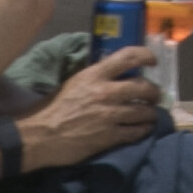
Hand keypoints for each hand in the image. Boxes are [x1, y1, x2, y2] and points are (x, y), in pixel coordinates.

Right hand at [15, 46, 160, 168]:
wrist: (39, 136)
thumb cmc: (52, 108)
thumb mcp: (74, 84)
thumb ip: (95, 79)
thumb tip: (114, 76)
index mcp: (94, 75)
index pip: (128, 56)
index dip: (146, 56)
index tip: (153, 61)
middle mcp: (106, 92)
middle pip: (144, 87)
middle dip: (154, 92)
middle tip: (154, 96)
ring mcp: (110, 115)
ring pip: (144, 111)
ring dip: (151, 113)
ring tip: (150, 115)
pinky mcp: (110, 136)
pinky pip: (137, 131)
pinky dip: (143, 130)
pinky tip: (143, 129)